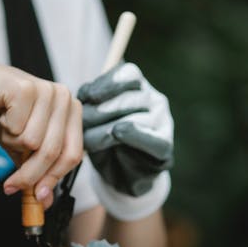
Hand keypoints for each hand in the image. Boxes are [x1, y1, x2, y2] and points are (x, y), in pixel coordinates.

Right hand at [0, 60, 82, 208]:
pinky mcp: (27, 88)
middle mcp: (65, 97)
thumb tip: (45, 202)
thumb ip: (35, 169)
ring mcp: (47, 90)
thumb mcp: (22, 146)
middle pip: (53, 152)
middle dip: (30, 175)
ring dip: (12, 143)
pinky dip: (4, 130)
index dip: (54, 178)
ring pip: (33, 142)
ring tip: (7, 127)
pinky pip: (17, 130)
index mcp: (71, 110)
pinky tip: (1, 114)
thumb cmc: (2, 113)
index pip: (72, 154)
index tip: (39, 197)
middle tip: (10, 186)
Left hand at [78, 63, 173, 197]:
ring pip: (136, 117)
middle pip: (129, 97)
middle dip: (101, 110)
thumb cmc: (104, 138)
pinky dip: (134, 135)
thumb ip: (91, 103)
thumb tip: (83, 97)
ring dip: (108, 129)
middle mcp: (155, 100)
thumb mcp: (94, 116)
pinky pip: (151, 139)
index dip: (106, 84)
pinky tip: (118, 134)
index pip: (128, 73)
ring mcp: (163, 123)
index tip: (88, 97)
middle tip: (84, 123)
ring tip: (90, 140)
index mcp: (139, 87)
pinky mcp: (164, 147)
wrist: (120, 173)